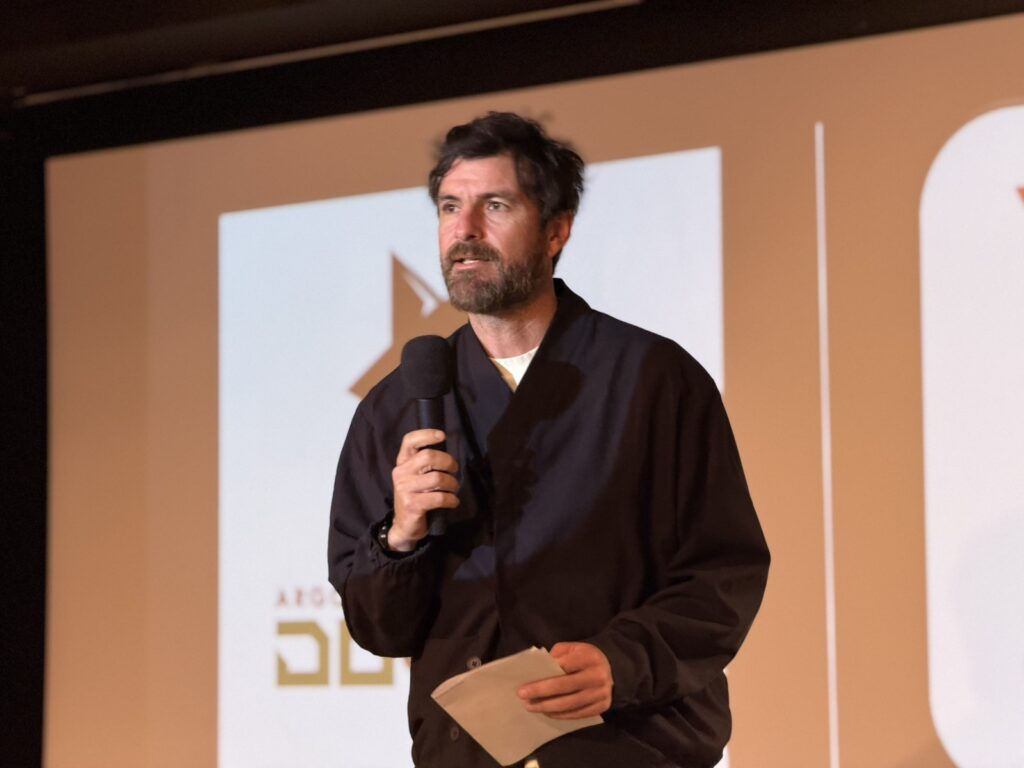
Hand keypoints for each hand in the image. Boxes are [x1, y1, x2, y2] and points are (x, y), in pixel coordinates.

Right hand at [389, 429, 459, 550]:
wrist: (404, 526)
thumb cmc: (416, 497)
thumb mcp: (416, 478)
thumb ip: (425, 465)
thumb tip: (448, 455)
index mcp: (402, 463)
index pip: (409, 441)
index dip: (426, 434)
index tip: (443, 435)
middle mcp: (400, 473)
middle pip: (428, 457)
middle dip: (448, 462)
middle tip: (455, 470)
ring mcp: (404, 489)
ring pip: (438, 478)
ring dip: (452, 484)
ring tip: (453, 489)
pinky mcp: (412, 505)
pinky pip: (439, 497)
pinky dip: (451, 500)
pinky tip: (453, 502)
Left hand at [517, 642, 612, 718]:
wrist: (612, 669)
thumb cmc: (585, 657)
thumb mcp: (573, 648)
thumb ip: (557, 655)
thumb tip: (538, 672)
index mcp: (590, 657)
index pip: (564, 666)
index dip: (544, 676)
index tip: (525, 683)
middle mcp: (597, 676)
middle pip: (564, 686)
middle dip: (541, 692)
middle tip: (522, 696)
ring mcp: (600, 694)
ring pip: (569, 704)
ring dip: (547, 707)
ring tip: (531, 707)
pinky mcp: (601, 707)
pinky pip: (577, 714)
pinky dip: (560, 715)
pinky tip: (547, 712)